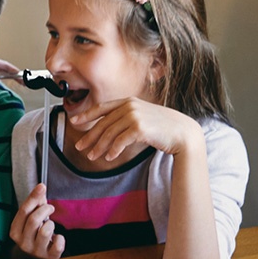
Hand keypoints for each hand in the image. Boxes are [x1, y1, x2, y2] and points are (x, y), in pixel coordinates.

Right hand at [9, 184, 65, 258]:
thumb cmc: (33, 234)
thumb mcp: (29, 220)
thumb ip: (34, 205)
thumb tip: (40, 188)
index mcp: (15, 231)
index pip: (23, 211)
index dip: (33, 197)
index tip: (42, 186)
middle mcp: (23, 242)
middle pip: (34, 220)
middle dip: (45, 209)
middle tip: (50, 208)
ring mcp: (36, 251)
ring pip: (45, 231)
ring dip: (51, 223)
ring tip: (50, 224)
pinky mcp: (49, 257)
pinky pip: (58, 244)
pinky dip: (60, 239)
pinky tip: (56, 238)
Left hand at [70, 97, 203, 161]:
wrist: (183, 132)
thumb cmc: (162, 127)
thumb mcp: (142, 116)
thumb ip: (125, 117)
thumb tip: (106, 129)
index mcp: (128, 101)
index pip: (101, 107)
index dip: (86, 115)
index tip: (74, 121)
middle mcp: (129, 105)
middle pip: (103, 123)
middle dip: (89, 137)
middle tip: (79, 147)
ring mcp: (134, 115)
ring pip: (109, 134)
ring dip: (99, 147)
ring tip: (92, 156)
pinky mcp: (139, 128)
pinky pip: (119, 141)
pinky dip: (112, 150)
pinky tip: (109, 157)